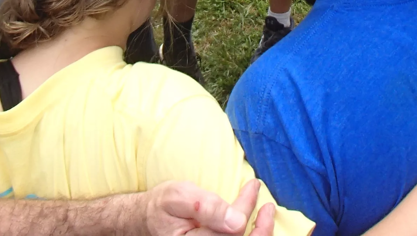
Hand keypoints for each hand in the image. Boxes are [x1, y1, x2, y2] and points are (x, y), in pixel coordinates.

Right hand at [146, 179, 272, 235]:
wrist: (148, 221)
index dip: (246, 208)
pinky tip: (255, 225)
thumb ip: (205, 207)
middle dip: (261, 228)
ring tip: (267, 214)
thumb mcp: (177, 196)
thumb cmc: (162, 206)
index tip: (253, 186)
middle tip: (269, 206)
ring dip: (260, 234)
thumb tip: (238, 221)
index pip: (231, 231)